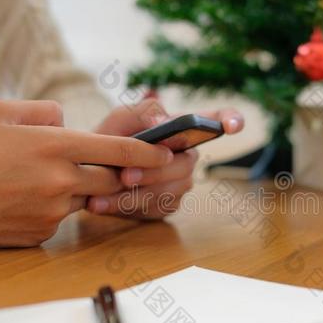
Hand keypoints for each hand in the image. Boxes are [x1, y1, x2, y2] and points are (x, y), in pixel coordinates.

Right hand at [0, 100, 172, 246]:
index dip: (149, 152)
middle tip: (110, 166)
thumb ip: (45, 111)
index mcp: (54, 146)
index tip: (168, 152)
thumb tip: (68, 121)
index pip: (119, 150)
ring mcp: (51, 212)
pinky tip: (24, 200)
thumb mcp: (0, 113)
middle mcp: (60, 181)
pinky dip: (55, 208)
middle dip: (117, 174)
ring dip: (79, 191)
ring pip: (87, 200)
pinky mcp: (41, 235)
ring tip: (43, 179)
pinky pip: (62, 220)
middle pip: (113, 181)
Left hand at [88, 99, 244, 218]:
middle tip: (125, 175)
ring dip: (136, 193)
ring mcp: (179, 184)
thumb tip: (164, 122)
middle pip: (185, 166)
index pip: (215, 119)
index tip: (234, 125)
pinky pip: (154, 209)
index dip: (231, 119)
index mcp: (182, 130)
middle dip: (154, 172)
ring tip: (103, 192)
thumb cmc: (110, 138)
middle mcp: (187, 157)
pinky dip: (125, 207)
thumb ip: (142, 113)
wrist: (89, 170)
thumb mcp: (121, 118)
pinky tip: (101, 204)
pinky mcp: (166, 207)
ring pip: (170, 191)